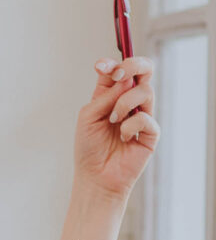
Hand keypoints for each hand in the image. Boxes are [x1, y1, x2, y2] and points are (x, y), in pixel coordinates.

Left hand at [73, 56, 160, 200]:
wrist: (95, 176)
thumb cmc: (88, 147)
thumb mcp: (89, 116)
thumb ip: (105, 96)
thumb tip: (125, 78)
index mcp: (110, 96)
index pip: (118, 70)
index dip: (113, 63)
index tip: (101, 66)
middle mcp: (128, 102)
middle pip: (143, 71)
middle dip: (134, 65)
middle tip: (120, 74)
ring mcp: (142, 115)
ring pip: (145, 91)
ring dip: (125, 102)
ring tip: (112, 119)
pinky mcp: (151, 133)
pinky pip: (146, 118)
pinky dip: (130, 125)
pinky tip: (122, 137)